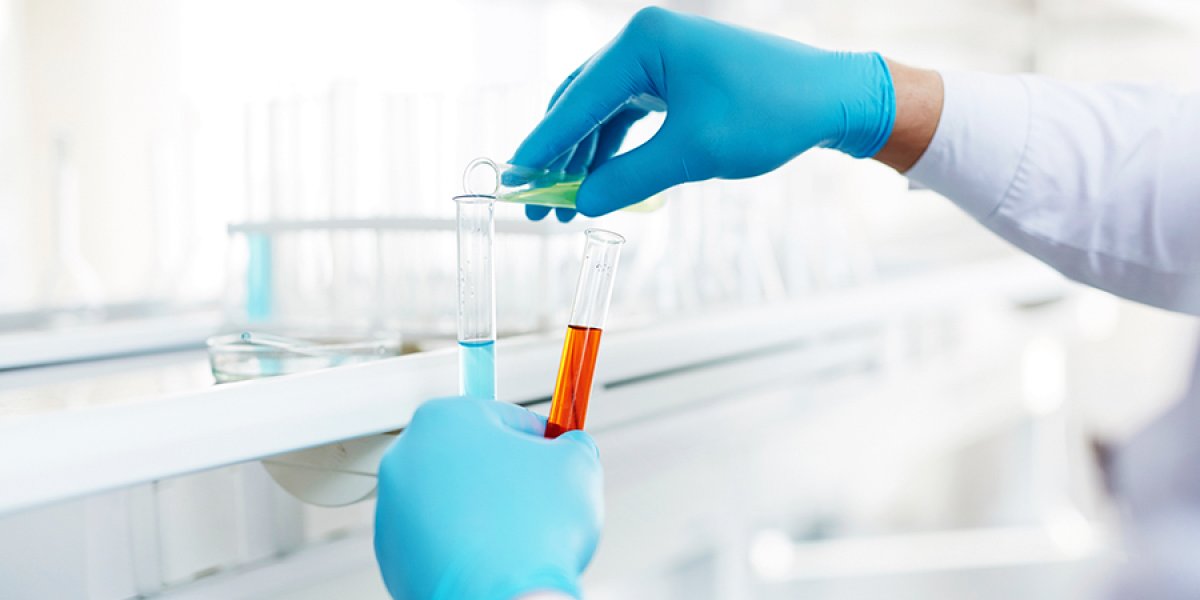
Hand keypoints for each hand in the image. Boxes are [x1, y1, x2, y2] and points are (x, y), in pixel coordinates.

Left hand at [374, 397, 602, 599]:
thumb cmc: (533, 531)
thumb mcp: (577, 465)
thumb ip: (574, 444)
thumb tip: (573, 448)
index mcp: (443, 419)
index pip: (505, 417)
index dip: (540, 440)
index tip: (554, 455)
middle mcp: (406, 459)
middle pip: (473, 457)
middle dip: (508, 474)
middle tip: (540, 498)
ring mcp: (393, 510)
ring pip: (454, 499)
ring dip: (485, 509)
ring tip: (518, 533)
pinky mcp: (393, 556)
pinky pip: (440, 538)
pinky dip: (465, 544)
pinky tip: (494, 556)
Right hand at [511, 6, 895, 220]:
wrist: (828, 97)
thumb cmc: (768, 114)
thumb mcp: (693, 154)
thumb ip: (630, 179)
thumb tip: (582, 203)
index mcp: (642, 42)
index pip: (576, 100)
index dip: (542, 145)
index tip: (513, 178)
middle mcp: (643, 41)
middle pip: (580, 102)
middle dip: (558, 155)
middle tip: (534, 201)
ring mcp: (658, 57)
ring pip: (602, 111)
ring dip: (583, 156)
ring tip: (563, 205)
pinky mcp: (674, 76)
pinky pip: (628, 114)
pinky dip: (612, 148)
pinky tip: (598, 182)